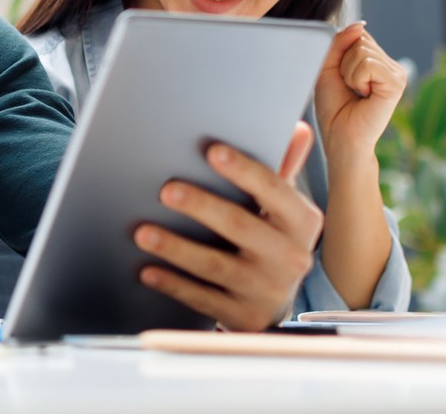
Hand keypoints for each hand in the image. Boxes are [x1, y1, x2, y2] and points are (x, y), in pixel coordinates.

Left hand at [134, 123, 323, 331]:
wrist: (275, 298)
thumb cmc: (271, 236)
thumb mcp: (282, 206)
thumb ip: (282, 169)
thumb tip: (297, 130)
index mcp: (302, 222)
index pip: (274, 190)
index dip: (243, 170)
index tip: (212, 151)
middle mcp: (291, 257)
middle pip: (241, 226)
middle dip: (201, 206)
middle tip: (166, 189)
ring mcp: (267, 289)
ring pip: (216, 265)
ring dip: (177, 248)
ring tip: (142, 232)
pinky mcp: (244, 316)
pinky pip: (203, 299)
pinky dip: (173, 284)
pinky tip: (147, 270)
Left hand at [314, 23, 407, 163]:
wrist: (340, 138)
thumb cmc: (333, 107)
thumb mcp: (328, 67)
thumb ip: (340, 42)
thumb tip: (360, 24)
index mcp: (375, 60)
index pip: (356, 33)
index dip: (339, 52)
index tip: (341, 77)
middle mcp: (389, 64)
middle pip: (359, 38)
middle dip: (342, 63)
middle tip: (349, 87)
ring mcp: (396, 72)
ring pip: (361, 49)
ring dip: (348, 73)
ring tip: (356, 92)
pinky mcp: (397, 82)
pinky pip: (368, 63)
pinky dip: (356, 79)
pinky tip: (364, 95)